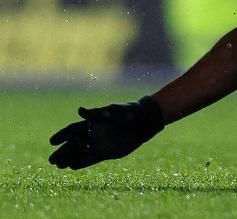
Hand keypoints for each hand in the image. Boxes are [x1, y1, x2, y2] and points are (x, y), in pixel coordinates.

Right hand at [49, 96, 164, 169]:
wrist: (143, 121)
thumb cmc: (127, 111)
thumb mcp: (112, 110)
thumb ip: (95, 113)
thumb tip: (79, 110)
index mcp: (92, 123)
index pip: (72, 130)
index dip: (62, 136)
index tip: (52, 142)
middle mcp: (94, 134)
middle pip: (73, 144)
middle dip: (62, 152)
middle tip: (51, 160)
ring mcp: (100, 144)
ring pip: (81, 153)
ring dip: (69, 159)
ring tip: (58, 166)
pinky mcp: (107, 152)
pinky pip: (92, 159)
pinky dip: (83, 163)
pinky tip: (73, 167)